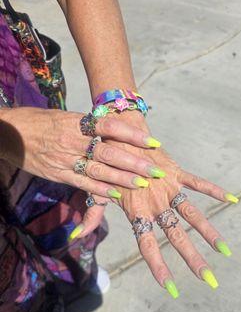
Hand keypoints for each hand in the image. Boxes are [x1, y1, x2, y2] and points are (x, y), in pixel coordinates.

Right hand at [0, 107, 163, 198]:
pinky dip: (100, 190)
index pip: (110, 127)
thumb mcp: (63, 117)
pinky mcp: (58, 174)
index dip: (133, 135)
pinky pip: (83, 183)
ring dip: (122, 179)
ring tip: (142, 184)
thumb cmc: (38, 121)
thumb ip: (86, 125)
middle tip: (155, 171)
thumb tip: (110, 129)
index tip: (152, 143)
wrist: (7, 133)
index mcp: (76, 122)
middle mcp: (73, 140)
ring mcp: (65, 158)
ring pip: (99, 170)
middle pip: (109, 152)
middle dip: (135, 163)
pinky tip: (116, 195)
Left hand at [92, 111, 238, 295]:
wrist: (119, 135)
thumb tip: (76, 237)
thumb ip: (93, 216)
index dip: (159, 266)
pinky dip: (214, 190)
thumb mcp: (98, 191)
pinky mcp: (176, 172)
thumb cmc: (107, 166)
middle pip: (176, 236)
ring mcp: (168, 188)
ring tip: (224, 250)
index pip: (148, 245)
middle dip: (193, 259)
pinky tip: (232, 199)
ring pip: (192, 213)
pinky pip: (198, 182)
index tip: (171, 287)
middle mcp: (155, 203)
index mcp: (136, 211)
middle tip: (209, 279)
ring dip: (208, 232)